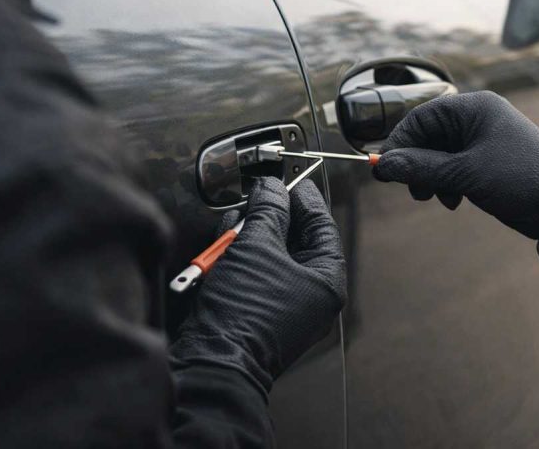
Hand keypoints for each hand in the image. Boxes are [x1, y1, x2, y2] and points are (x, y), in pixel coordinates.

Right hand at [170, 178, 345, 392]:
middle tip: (257, 195)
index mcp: (326, 281)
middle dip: (272, 215)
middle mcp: (310, 295)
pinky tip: (224, 243)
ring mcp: (284, 304)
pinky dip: (241, 255)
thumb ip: (268, 210)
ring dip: (251, 234)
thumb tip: (271, 188)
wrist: (211, 360)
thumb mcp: (257, 246)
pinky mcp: (258, 310)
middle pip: (296, 239)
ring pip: (271, 254)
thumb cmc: (244, 314)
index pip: (323, 226)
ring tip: (236, 220)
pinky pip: (255, 272)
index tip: (290, 179)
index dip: (304, 199)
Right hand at [373, 92, 538, 266]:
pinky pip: (455, 166)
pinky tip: (454, 200)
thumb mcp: (465, 175)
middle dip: (417, 164)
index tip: (385, 170)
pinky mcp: (489, 162)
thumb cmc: (521, 181)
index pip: (422, 117)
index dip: (401, 143)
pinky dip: (447, 183)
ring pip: (440, 154)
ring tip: (438, 197)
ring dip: (432, 177)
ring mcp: (484, 140)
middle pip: (429, 136)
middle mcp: (478, 119)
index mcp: (475, 108)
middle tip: (415, 190)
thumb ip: (422, 167)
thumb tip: (384, 165)